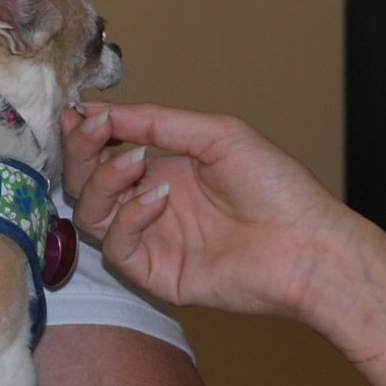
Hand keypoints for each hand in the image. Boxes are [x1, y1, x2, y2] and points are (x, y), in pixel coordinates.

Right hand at [60, 103, 359, 325]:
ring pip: (92, 213)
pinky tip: (159, 198)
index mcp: (167, 169)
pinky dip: (129, 217)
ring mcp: (154, 240)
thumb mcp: (217, 135)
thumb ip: (158, 123)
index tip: (77, 112)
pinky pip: (118, 247)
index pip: (107, 151)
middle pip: (88, 182)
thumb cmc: (277, 188)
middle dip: (81, 153)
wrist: (308, 244)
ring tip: (134, 163)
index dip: (87, 133)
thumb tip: (104, 111)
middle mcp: (154, 204)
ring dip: (103, 181)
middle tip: (90, 131)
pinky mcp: (157, 274)